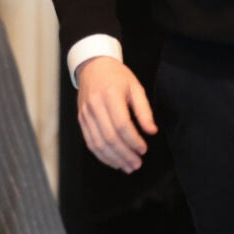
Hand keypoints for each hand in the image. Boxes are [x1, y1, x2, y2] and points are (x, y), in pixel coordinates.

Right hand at [75, 55, 156, 172]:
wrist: (93, 66)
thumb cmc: (117, 77)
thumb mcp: (136, 87)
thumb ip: (144, 110)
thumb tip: (151, 131)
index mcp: (110, 95)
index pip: (122, 124)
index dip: (133, 140)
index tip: (144, 149)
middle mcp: (95, 105)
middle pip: (109, 137)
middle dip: (124, 155)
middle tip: (137, 164)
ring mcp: (85, 114)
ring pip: (98, 143)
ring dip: (113, 159)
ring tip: (128, 167)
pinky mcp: (81, 120)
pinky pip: (90, 142)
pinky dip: (102, 155)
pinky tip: (114, 161)